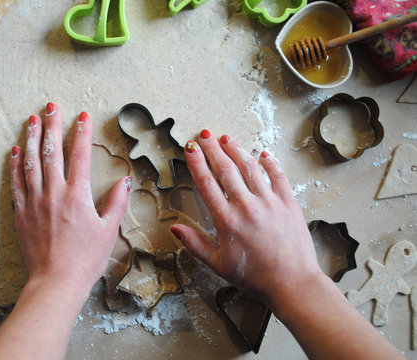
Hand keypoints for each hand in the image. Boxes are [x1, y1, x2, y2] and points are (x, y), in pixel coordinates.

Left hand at [9, 102, 130, 290]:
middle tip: (50, 106)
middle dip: (51, 125)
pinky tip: (15, 151)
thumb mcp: (108, 231)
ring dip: (30, 138)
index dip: (81, 133)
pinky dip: (15, 164)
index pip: (79, 155)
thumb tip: (124, 181)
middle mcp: (54, 193)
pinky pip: (16, 182)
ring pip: (30, 162)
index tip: (82, 116)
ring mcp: (34, 201)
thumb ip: (116, 203)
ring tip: (31, 120)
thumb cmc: (85, 260)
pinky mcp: (21, 212)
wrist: (55, 282)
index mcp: (78, 196)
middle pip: (51, 151)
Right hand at [170, 130, 322, 306]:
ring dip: (236, 150)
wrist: (292, 284)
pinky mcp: (289, 203)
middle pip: (226, 169)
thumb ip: (195, 244)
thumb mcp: (218, 264)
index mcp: (227, 221)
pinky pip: (278, 176)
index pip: (206, 183)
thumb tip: (175, 228)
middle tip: (204, 134)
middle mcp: (247, 206)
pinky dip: (270, 162)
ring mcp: (269, 202)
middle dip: (213, 149)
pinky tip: (263, 153)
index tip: (190, 148)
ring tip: (226, 138)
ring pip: (250, 167)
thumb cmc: (255, 277)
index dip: (196, 162)